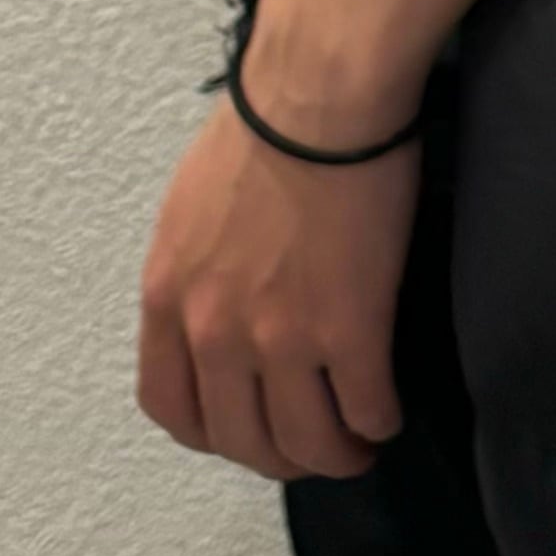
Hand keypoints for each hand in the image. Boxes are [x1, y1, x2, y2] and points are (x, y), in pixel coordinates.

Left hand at [135, 76, 419, 484]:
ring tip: (356, 446)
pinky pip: (365, 409)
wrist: (319, 96)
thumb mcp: (190, 208)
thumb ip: (195, 274)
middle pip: (240, 441)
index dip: (213, 436)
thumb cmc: (263, 125)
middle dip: (278, 459)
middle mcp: (215, 332)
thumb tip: (221, 305)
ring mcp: (281, 337)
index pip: (171, 408)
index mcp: (168, 299)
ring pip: (304, 443)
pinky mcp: (350, 328)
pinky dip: (378, 422)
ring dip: (333, 457)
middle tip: (311, 449)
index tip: (244, 432)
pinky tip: (386, 410)